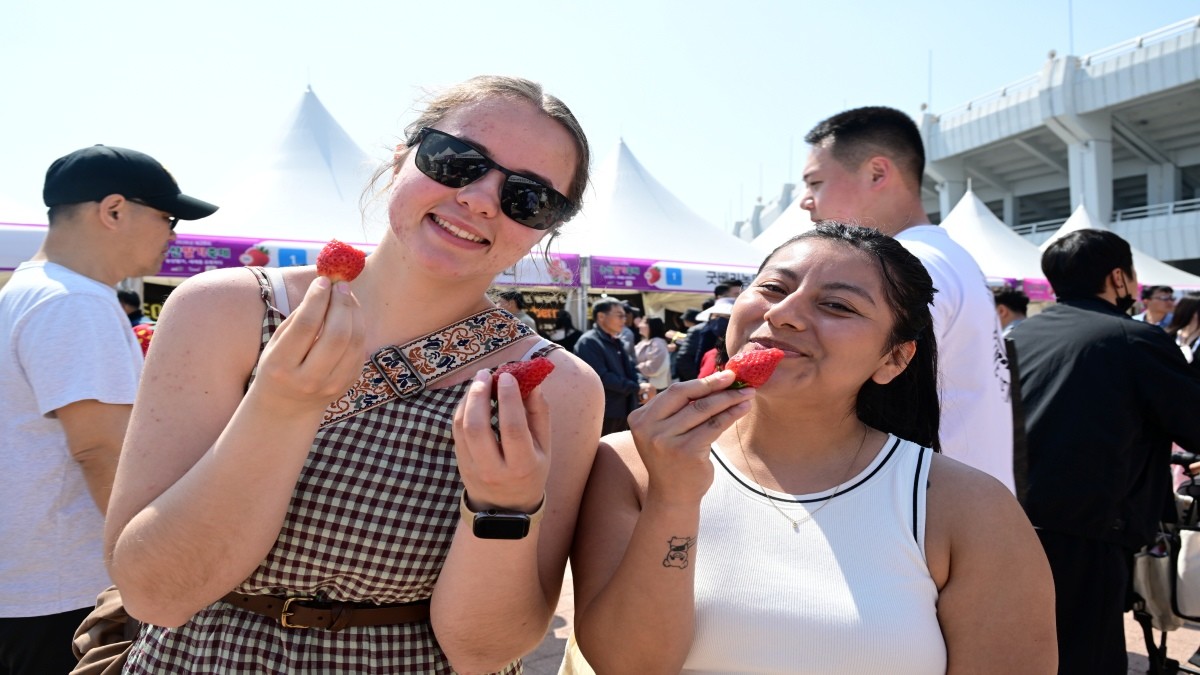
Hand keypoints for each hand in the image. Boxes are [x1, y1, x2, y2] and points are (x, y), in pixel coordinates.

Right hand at [249, 277, 364, 415]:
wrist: (286, 408)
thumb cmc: (279, 365)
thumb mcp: (277, 344)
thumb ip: (299, 318)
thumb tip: (324, 286)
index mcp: (281, 365)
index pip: (306, 326)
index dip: (317, 299)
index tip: (323, 280)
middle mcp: (308, 379)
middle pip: (336, 334)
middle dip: (341, 303)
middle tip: (340, 285)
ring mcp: (332, 385)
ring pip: (354, 341)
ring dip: (354, 312)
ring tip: (346, 296)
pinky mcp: (348, 384)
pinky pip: (360, 350)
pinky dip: (358, 328)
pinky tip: (350, 316)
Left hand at [453, 369, 549, 513]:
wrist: (505, 507)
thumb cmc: (530, 470)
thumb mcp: (544, 447)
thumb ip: (539, 413)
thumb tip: (532, 382)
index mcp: (522, 466)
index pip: (512, 428)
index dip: (509, 399)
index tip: (507, 376)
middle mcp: (494, 470)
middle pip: (478, 428)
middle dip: (480, 395)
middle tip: (486, 373)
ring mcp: (472, 468)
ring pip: (462, 428)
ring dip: (468, 399)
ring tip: (480, 381)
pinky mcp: (459, 463)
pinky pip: (456, 431)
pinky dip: (462, 409)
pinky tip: (472, 396)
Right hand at [627, 370, 753, 506]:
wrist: (672, 496)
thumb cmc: (673, 459)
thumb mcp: (665, 432)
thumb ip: (677, 410)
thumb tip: (712, 380)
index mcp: (640, 418)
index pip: (674, 392)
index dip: (700, 382)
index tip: (722, 376)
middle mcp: (649, 428)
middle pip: (687, 396)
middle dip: (714, 385)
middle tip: (735, 378)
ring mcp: (666, 440)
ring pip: (703, 409)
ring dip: (728, 399)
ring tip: (746, 394)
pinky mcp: (686, 451)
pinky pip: (713, 426)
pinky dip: (731, 414)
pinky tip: (743, 408)